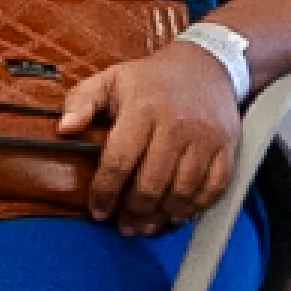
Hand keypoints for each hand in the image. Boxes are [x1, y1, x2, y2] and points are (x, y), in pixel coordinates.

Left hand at [59, 38, 253, 233]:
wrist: (206, 65)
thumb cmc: (153, 79)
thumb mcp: (110, 79)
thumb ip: (80, 101)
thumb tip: (64, 128)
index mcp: (143, 109)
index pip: (120, 161)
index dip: (105, 192)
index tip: (98, 210)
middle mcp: (176, 125)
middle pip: (152, 184)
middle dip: (133, 211)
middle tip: (123, 224)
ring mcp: (205, 138)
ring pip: (183, 192)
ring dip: (162, 216)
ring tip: (145, 225)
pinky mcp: (226, 148)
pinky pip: (213, 188)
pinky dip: (195, 208)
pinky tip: (177, 214)